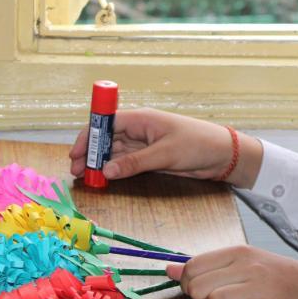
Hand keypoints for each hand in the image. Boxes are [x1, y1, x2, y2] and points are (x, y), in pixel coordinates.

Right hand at [68, 107, 262, 186]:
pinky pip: (126, 162)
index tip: (75, 153)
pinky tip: (104, 179)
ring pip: (114, 152)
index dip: (88, 137)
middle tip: (76, 173)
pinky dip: (114, 169)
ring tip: (85, 179)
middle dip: (90, 154)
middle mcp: (139, 129)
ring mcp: (143, 143)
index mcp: (141, 119)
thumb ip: (134, 163)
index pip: (106, 123)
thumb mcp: (165, 154)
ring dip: (100, 164)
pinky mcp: (150, 157)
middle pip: (106, 139)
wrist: (222, 155)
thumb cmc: (197, 144)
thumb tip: (106, 171)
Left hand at [167, 245, 297, 298]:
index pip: (193, 266)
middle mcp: (249, 266)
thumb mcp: (245, 264)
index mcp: (240, 252)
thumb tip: (168, 268)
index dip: (188, 283)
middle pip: (198, 287)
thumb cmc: (279, 280)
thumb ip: (207, 266)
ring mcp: (262, 287)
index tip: (202, 289)